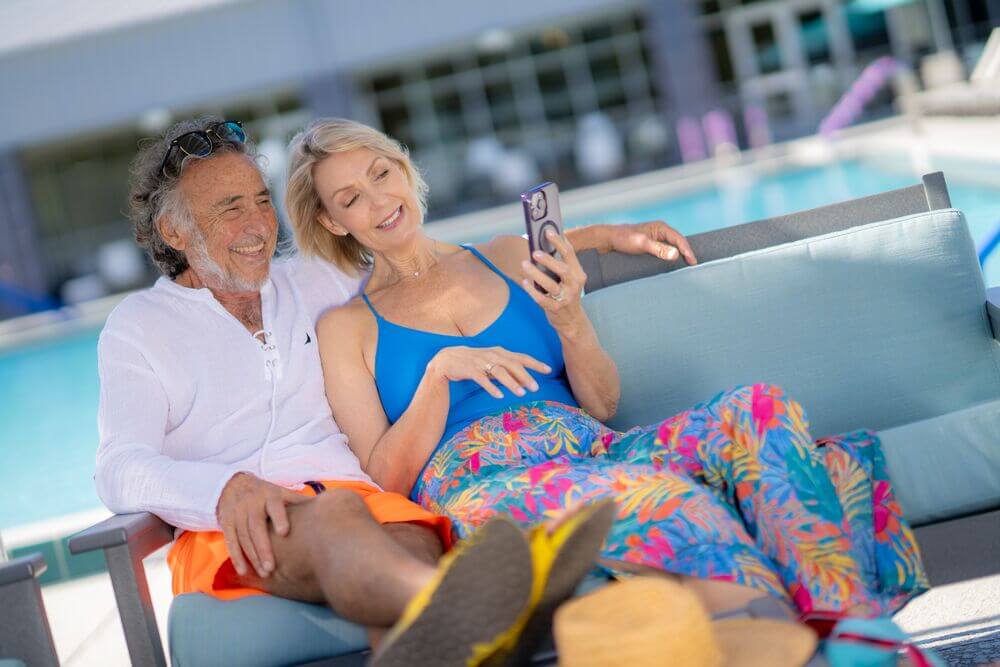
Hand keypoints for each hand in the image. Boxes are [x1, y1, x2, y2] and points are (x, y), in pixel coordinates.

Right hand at [216, 472, 307, 577]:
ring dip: (252, 556)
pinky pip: (231, 541)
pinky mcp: (226, 523)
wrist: (232, 485)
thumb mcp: (281, 492)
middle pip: (256, 527)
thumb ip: (298, 501)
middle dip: (264, 548)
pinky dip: (236, 557)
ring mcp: (237, 513)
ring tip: (264, 573)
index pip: (274, 506)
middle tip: (272, 567)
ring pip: (243, 537)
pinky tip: (243, 571)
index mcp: (269, 495)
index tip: (284, 532)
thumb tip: (326, 507)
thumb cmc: (265, 493)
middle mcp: (252, 504)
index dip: (279, 518)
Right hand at [428, 345, 551, 398]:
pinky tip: (499, 396)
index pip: (521, 357)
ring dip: (511, 383)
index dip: (535, 363)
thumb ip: (507, 369)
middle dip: (525, 376)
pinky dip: (491, 387)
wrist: (447, 360)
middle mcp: (492, 354)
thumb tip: (524, 379)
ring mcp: (481, 361)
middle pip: (512, 365)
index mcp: (500, 352)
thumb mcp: (492, 362)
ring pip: (499, 372)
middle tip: (535, 388)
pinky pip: (483, 379)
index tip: (548, 370)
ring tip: (521, 393)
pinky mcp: (470, 370)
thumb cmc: (474, 362)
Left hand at [520, 230, 587, 332]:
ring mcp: (565, 297)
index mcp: (578, 273)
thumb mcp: (569, 279)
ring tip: (524, 264)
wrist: (572, 321)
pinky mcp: (555, 308)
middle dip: (548, 259)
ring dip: (536, 273)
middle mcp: (574, 285)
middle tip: (534, 252)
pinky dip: (532, 290)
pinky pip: (541, 299)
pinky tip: (524, 282)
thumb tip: (542, 245)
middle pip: (562, 269)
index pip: (570, 254)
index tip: (547, 231)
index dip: (559, 241)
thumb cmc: (566, 294)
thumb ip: (560, 264)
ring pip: (550, 284)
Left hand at [606, 221, 696, 264]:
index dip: (687, 251)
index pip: (679, 239)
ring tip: (686, 266)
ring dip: (680, 255)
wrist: (609, 240)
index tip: (693, 262)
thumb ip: (658, 249)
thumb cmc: (623, 239)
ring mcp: (656, 238)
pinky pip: (666, 250)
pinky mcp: (651, 245)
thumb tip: (676, 254)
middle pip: (678, 242)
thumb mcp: (641, 244)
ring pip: (673, 247)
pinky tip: (673, 265)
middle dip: (686, 253)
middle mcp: (660, 231)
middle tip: (693, 266)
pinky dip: (671, 257)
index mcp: (661, 227)